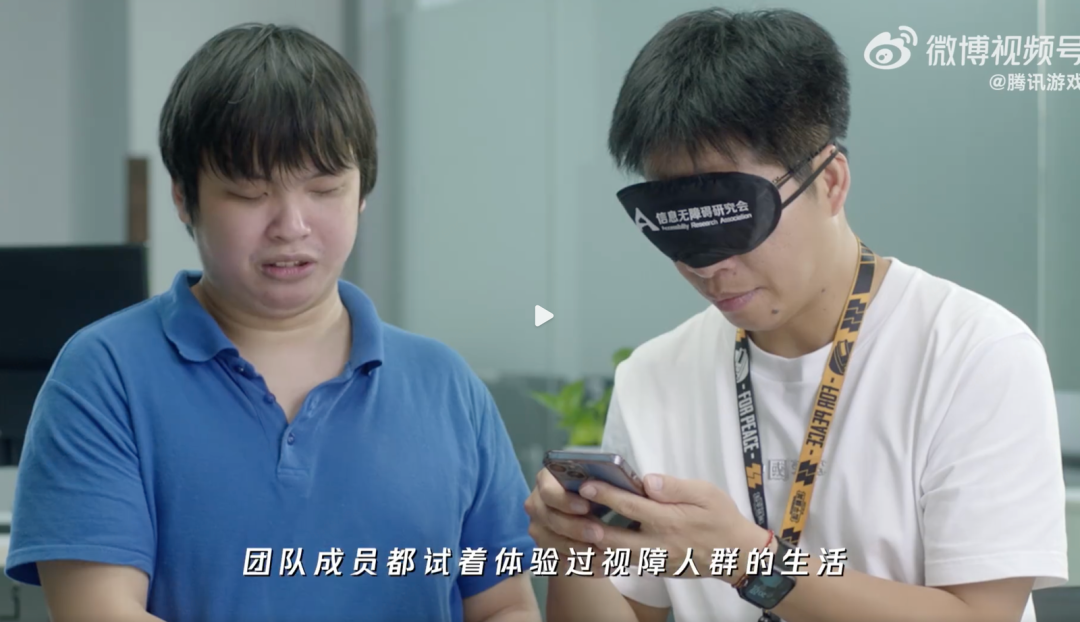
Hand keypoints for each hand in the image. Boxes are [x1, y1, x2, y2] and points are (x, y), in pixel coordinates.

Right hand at [522, 467, 608, 575]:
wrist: (592, 509)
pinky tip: (601, 568)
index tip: (586, 507)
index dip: (565, 501)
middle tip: (599, 535)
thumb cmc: (598, 487)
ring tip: (605, 556)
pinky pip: (559, 560)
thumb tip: (619, 486)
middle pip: (551, 519)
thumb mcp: (600, 479)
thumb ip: (603, 483)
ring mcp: (538, 527)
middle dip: (576, 529)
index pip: (548, 491)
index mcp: (547, 479)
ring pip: (553, 543)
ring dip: (580, 551)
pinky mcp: (544, 547)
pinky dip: (581, 565)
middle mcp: (537, 503)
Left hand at [578, 474, 768, 581]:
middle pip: (614, 538)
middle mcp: (658, 544)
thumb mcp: (706, 493)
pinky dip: (603, 559)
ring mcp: (655, 561)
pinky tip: (587, 547)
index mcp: (669, 521)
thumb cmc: (721, 518)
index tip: (586, 485)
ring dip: (591, 545)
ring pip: (614, 557)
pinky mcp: (654, 570)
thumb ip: (675, 487)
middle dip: (588, 525)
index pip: (631, 506)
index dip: (606, 495)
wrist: (737, 556)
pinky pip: (623, 566)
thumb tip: (648, 480)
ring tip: (570, 529)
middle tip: (567, 511)